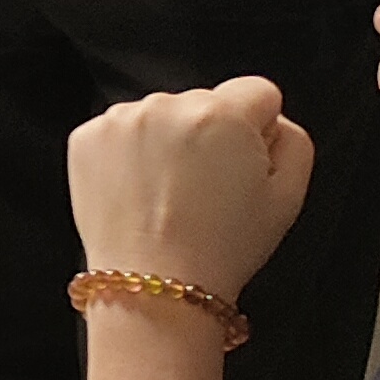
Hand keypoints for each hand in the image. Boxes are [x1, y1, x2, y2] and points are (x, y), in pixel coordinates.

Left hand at [66, 79, 312, 300]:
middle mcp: (167, 104)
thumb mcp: (289, 196)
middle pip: (205, 102)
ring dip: (168, 140)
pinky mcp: (85, 137)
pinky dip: (129, 154)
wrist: (154, 287)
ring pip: (161, 115)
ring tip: (169, 195)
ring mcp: (120, 119)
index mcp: (223, 113)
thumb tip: (272, 120)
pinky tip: (139, 193)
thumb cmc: (224, 246)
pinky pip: (121, 131)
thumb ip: (294, 141)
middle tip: (206, 189)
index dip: (259, 130)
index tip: (245, 165)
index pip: (257, 92)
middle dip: (211, 134)